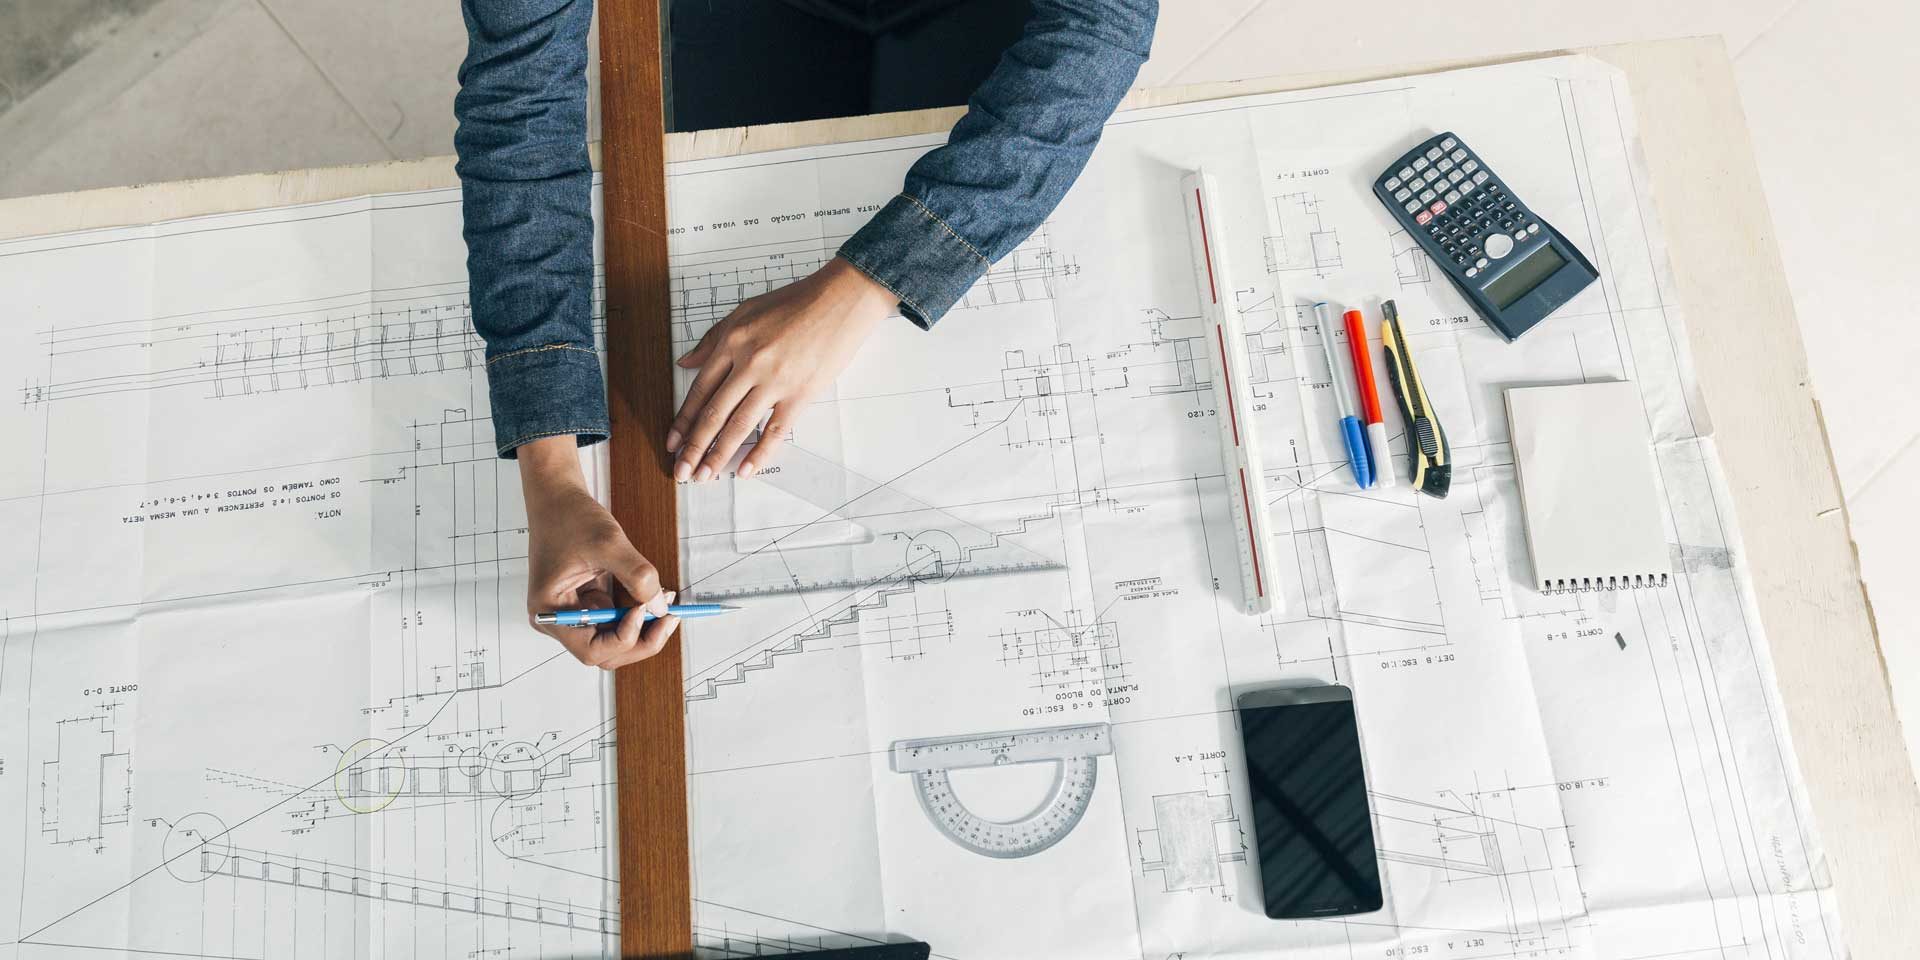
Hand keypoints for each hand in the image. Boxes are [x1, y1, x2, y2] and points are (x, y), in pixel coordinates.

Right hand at [518, 436, 678, 668]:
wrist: (557, 496)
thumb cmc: (569, 516)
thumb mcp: (607, 543)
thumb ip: (637, 575)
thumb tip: (661, 606)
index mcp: (549, 612)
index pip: (592, 650)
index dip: (624, 639)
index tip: (645, 611)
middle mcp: (559, 619)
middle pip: (606, 651)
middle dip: (641, 638)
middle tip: (670, 617)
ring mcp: (574, 611)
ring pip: (615, 637)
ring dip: (644, 627)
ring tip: (667, 603)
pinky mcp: (588, 601)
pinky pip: (618, 618)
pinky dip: (640, 612)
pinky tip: (657, 596)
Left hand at [667, 256, 894, 480]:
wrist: (840, 300)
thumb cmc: (796, 302)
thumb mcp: (745, 311)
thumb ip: (713, 339)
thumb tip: (685, 362)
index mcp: (732, 343)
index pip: (700, 390)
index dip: (683, 420)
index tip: (672, 442)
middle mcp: (748, 363)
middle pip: (713, 414)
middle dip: (693, 447)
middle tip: (681, 471)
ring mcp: (774, 381)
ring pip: (738, 426)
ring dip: (718, 455)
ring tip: (705, 476)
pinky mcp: (800, 393)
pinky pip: (775, 430)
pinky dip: (759, 453)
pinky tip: (745, 470)